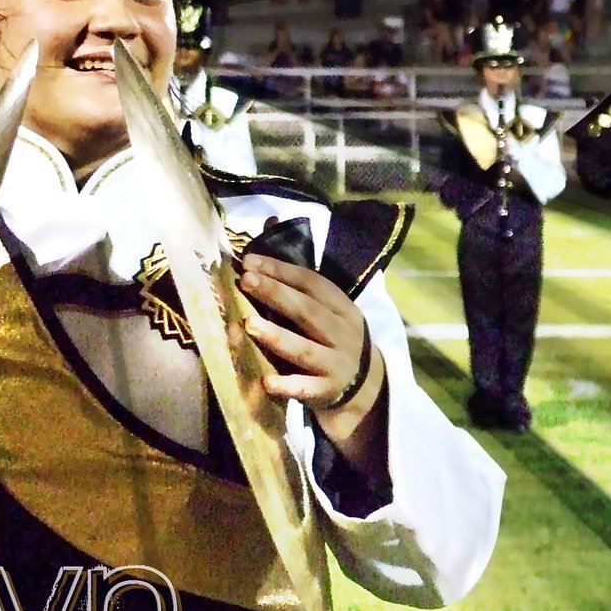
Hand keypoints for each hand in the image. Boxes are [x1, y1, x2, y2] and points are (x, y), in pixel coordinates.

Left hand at [238, 253, 387, 476]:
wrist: (364, 386)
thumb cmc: (332, 337)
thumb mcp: (325, 307)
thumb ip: (296, 275)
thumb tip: (270, 220)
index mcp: (342, 307)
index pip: (313, 283)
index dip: (281, 271)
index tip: (249, 262)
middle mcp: (342, 332)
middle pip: (308, 311)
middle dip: (276, 294)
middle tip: (246, 281)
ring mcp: (337, 363)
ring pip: (306, 349)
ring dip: (277, 336)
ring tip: (248, 324)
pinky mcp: (327, 391)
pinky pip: (306, 389)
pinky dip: (287, 385)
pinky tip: (265, 382)